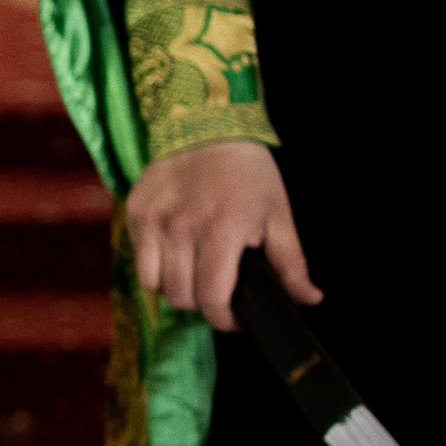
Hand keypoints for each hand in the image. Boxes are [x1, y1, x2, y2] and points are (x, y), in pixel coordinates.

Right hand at [125, 138, 319, 332]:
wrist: (207, 125)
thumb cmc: (248, 172)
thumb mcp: (278, 214)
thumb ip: (291, 263)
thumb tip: (310, 299)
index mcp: (222, 231)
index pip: (212, 299)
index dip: (224, 320)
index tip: (234, 318)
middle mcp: (182, 229)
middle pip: (181, 297)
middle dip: (202, 304)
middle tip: (216, 291)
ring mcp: (154, 221)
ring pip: (154, 285)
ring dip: (175, 289)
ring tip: (192, 276)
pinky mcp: (136, 213)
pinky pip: (139, 259)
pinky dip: (155, 266)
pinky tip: (174, 253)